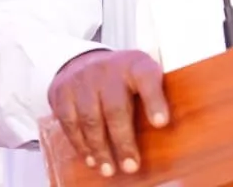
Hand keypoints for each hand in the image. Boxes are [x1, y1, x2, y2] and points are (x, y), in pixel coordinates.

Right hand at [48, 49, 168, 176]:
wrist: (85, 62)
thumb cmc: (122, 78)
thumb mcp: (143, 76)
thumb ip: (156, 96)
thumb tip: (171, 132)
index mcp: (135, 64)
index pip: (147, 77)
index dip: (155, 100)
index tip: (161, 123)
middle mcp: (107, 69)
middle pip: (115, 107)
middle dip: (123, 141)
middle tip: (131, 166)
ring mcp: (82, 79)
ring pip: (90, 118)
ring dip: (100, 148)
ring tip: (109, 169)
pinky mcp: (62, 92)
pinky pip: (70, 123)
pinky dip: (81, 144)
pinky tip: (91, 158)